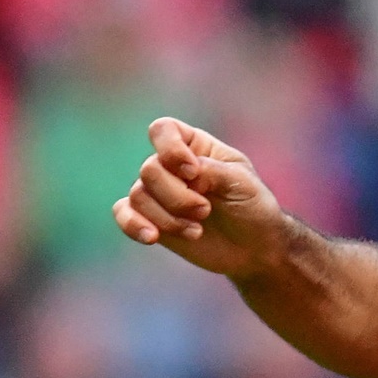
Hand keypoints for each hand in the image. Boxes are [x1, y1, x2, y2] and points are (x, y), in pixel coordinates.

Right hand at [112, 118, 285, 277]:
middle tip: (205, 211)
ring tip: (196, 230)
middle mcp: (171, 166)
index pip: (163, 130)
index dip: (170, 149)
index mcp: (196, 146)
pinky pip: (123, 214)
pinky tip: (152, 237)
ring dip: (168, 217)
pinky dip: (133, 225)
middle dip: (177, 196)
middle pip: (150, 169)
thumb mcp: (243, 183)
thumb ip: (212, 171)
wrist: (254, 247)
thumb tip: (185, 173)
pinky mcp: (151, 218)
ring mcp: (159, 192)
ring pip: (139, 195)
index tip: (193, 172)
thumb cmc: (253, 207)